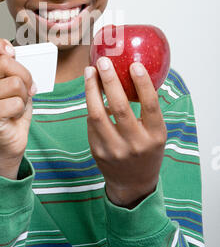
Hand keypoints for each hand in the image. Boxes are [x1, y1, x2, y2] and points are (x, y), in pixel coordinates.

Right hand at [0, 34, 35, 178]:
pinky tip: (12, 115)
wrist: (8, 140)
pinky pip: (16, 102)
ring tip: (16, 104)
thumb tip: (13, 53)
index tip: (11, 54)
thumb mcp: (13, 80)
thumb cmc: (11, 108)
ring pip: (15, 83)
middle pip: (6, 62)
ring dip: (24, 95)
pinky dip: (21, 109)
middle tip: (24, 89)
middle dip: (25, 75)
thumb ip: (11, 64)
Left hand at [84, 57, 166, 207]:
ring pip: (97, 114)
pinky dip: (91, 105)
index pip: (150, 105)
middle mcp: (135, 144)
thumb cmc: (147, 151)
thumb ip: (148, 110)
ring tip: (90, 72)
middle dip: (109, 81)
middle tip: (103, 62)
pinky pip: (91, 123)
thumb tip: (135, 74)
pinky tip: (91, 93)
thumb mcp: (156, 133)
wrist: (133, 183)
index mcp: (155, 136)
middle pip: (119, 107)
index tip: (134, 65)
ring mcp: (115, 149)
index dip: (142, 84)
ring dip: (91, 89)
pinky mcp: (98, 151)